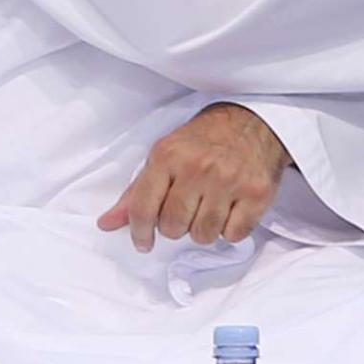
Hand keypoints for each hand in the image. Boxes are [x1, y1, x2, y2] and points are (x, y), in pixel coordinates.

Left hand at [97, 103, 290, 251]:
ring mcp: (230, 181)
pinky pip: (233, 235)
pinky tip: (230, 209)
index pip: (143, 208)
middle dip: (176, 226)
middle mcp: (198, 168)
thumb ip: (136, 192)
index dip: (139, 232)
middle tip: (187, 210)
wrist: (253, 121)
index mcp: (169, 156)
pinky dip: (230, 229)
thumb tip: (106, 224)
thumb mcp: (165, 155)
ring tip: (209, 207)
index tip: (143, 242)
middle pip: (173, 227)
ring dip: (204, 228)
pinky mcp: (257, 193)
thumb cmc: (204, 140)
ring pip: (203, 235)